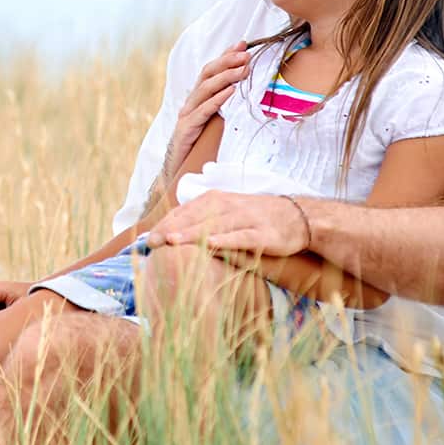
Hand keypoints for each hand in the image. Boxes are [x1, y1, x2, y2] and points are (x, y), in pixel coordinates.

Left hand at [147, 190, 310, 255]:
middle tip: (149, 243)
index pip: (184, 211)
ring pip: (213, 226)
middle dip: (170, 229)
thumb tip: (172, 231)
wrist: (298, 216)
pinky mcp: (261, 233)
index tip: (146, 238)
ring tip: (170, 241)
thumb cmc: (256, 216)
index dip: (164, 224)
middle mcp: (227, 206)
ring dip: (190, 233)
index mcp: (215, 199)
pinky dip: (224, 240)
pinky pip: (240, 237)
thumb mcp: (227, 211)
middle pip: (194, 218)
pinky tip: (209, 244)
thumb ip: (202, 218)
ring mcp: (244, 218)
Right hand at [160, 43, 249, 182]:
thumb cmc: (198, 148)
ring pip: (205, 89)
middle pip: (206, 75)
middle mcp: (190, 103)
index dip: (225, 56)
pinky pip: (203, 111)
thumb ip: (222, 107)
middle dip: (226, 61)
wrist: (179, 172)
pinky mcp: (186, 129)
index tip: (242, 44)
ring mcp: (187, 115)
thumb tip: (240, 92)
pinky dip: (217, 99)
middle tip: (245, 53)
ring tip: (243, 69)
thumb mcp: (214, 123)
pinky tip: (231, 91)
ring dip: (225, 77)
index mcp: (197, 100)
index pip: (211, 72)